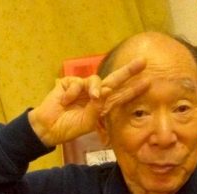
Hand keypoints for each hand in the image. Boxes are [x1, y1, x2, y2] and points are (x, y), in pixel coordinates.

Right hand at [28, 57, 147, 146]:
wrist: (49, 128)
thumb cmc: (69, 127)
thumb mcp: (88, 122)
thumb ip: (98, 108)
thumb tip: (104, 93)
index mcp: (102, 106)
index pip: (120, 96)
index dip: (133, 90)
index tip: (148, 83)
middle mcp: (95, 95)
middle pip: (114, 80)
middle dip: (128, 72)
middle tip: (143, 63)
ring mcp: (82, 88)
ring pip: (96, 80)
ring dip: (95, 88)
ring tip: (92, 98)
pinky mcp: (69, 83)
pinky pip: (77, 84)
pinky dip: (73, 94)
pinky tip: (65, 102)